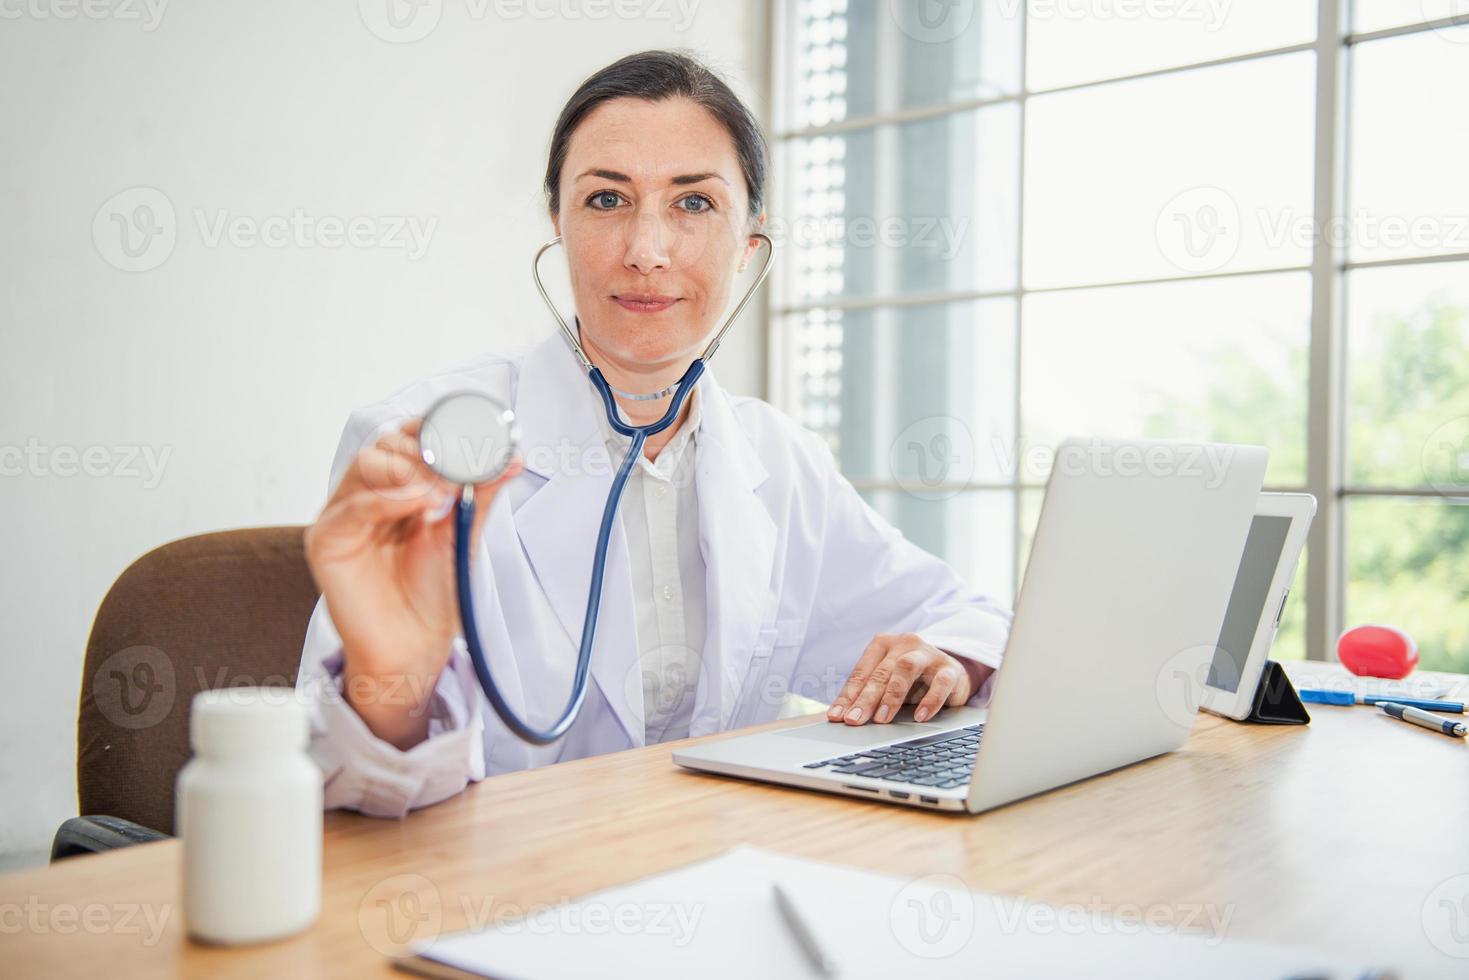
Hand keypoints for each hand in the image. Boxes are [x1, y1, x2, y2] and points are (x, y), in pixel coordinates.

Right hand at [304, 417, 521, 748]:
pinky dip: (388, 498)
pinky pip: (353, 505)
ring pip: (367, 463)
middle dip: (425, 451)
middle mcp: (368, 492)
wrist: (417, 646)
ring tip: (440, 496)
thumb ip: (481, 493)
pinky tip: (418, 504)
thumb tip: (511, 457)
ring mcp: (345, 513)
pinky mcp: (327, 540)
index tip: (468, 433)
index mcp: (398, 485)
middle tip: (457, 471)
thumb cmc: (435, 593)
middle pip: (386, 443)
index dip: (434, 428)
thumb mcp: (464, 533)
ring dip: (408, 470)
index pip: (408, 436)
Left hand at [826, 633, 990, 725]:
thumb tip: (844, 717)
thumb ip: (869, 694)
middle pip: (880, 672)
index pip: (861, 672)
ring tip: (882, 718)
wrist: (951, 672)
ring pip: (905, 669)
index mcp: (883, 645)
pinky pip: (940, 683)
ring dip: (892, 695)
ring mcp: (928, 654)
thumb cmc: (912, 680)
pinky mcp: (949, 668)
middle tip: (855, 720)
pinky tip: (920, 717)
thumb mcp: (888, 683)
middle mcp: (904, 644)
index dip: (848, 695)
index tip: (837, 716)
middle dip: (865, 698)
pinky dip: (930, 701)